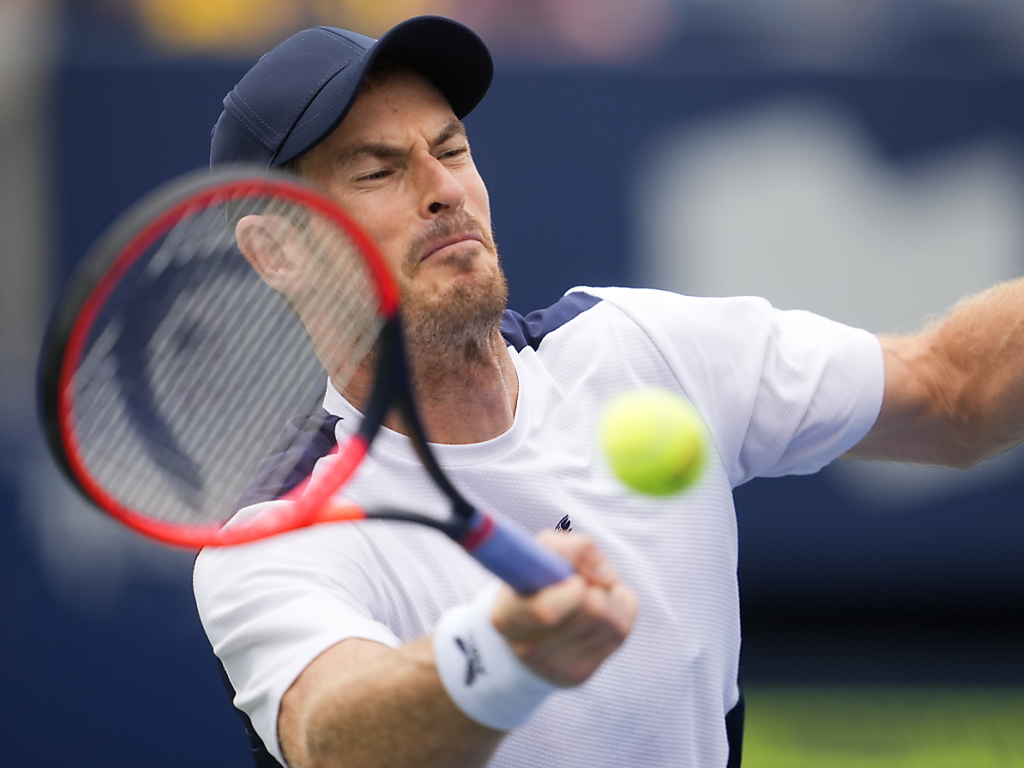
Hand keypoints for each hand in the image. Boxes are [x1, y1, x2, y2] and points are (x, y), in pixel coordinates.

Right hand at [490, 531, 637, 686]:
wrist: (526, 629)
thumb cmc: (535, 581)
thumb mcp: (541, 552)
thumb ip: (572, 549)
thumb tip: (607, 577)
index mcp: (507, 617)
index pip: (546, 611)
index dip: (574, 589)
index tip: (577, 579)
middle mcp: (528, 649)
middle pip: (593, 611)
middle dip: (596, 586)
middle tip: (583, 580)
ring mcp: (556, 667)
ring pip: (612, 622)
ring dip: (609, 597)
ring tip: (590, 594)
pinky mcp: (580, 675)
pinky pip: (620, 633)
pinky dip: (618, 613)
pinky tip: (599, 613)